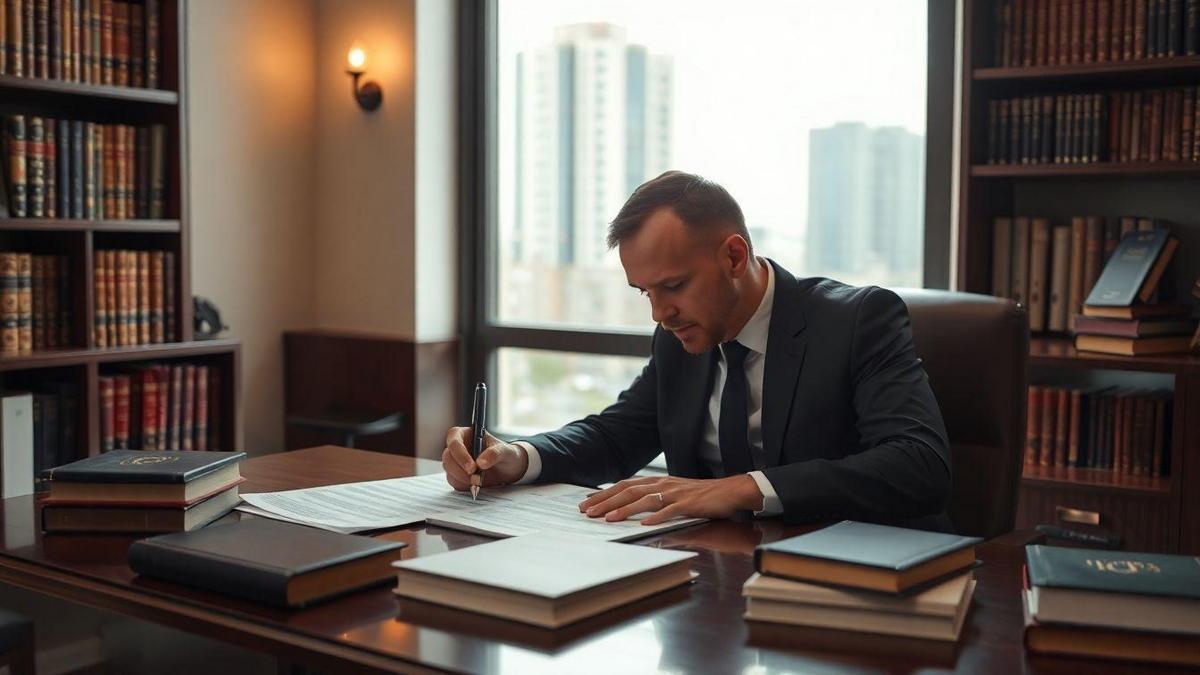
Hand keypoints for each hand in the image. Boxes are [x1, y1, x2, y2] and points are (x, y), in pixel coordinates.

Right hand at [442, 427, 528, 490]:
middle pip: (447, 457)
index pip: (454, 440)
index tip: (472, 467)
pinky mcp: (458, 475)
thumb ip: (495, 453)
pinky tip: (476, 484)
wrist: (509, 470)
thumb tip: (481, 463)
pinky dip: (464, 485)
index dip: (460, 453)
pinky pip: (454, 482)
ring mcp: (457, 462)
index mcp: (467, 434)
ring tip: (479, 481)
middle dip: (459, 469)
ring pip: (449, 471)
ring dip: (462, 479)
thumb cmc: (506, 455)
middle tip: (475, 478)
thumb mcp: (506, 451)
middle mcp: (459, 447)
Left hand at [577, 474, 764, 525]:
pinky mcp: (690, 504)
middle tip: (588, 512)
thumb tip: (629, 504)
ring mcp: (676, 493)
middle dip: (606, 501)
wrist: (729, 490)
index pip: (625, 485)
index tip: (586, 502)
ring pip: (645, 500)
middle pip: (629, 491)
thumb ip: (653, 496)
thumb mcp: (672, 492)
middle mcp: (663, 484)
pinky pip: (671, 511)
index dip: (605, 492)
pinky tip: (644, 525)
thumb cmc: (699, 495)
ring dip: (624, 509)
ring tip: (608, 518)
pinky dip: (657, 518)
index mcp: (657, 481)